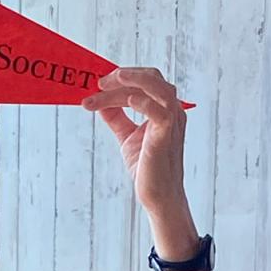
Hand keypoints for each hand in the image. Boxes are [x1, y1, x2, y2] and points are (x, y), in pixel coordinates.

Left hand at [82, 67, 186, 214]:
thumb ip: (117, 118)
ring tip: (105, 84)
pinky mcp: (166, 136)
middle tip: (98, 84)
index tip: (99, 84)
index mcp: (164, 108)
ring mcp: (172, 122)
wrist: (156, 195)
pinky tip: (125, 101)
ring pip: (156, 87)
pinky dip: (142, 102)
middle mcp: (172, 111)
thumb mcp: (127, 136)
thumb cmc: (146, 167)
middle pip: (151, 77)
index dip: (123, 78)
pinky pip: (160, 111)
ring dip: (130, 81)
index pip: (146, 80)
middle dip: (123, 76)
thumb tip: (100, 103)